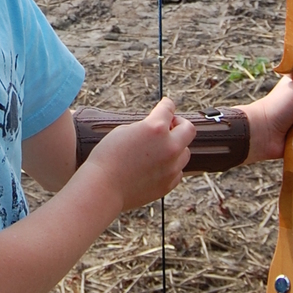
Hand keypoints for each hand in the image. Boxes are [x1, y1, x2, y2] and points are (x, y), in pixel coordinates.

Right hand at [82, 96, 191, 210]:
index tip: (167, 104)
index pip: (168, 109)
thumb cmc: (108, 156)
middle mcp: (169, 147)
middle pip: (189, 129)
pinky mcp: (168, 184)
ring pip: (185, 152)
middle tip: (169, 126)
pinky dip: (171, 166)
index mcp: (156, 128)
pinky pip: (177, 171)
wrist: (103, 187)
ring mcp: (171, 167)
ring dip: (176, 146)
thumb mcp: (125, 131)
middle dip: (179, 124)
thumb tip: (156, 131)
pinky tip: (156, 166)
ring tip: (160, 149)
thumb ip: (146, 128)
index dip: (167, 104)